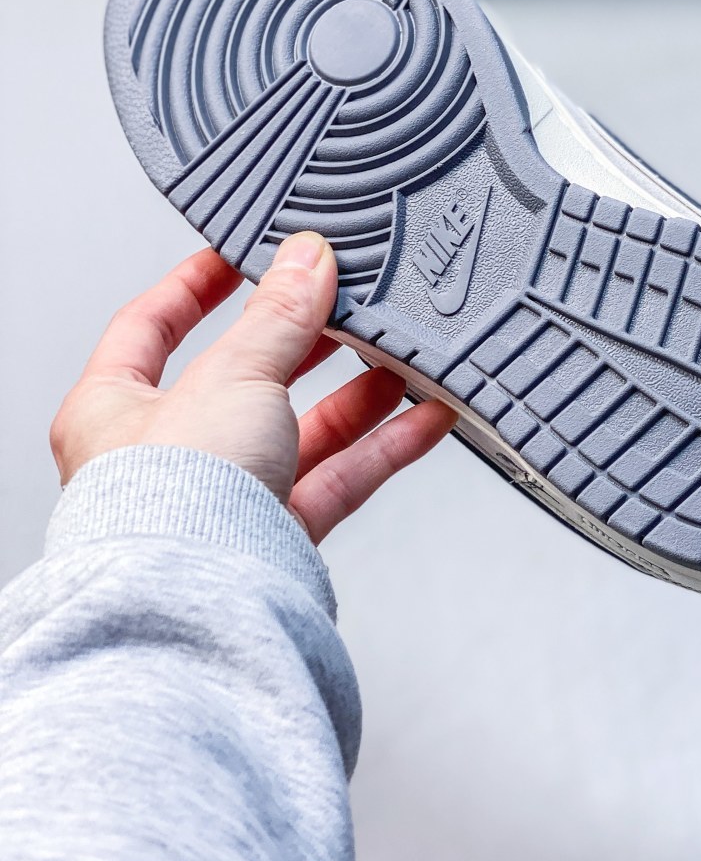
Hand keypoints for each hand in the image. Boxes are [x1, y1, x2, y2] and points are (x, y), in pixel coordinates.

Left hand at [49, 233, 456, 543]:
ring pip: (300, 431)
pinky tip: (425, 418)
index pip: (150, 326)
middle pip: (244, 378)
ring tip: (403, 356)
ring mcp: (223, 498)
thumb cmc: (171, 501)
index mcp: (114, 407)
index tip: (240, 257)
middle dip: (303, 343)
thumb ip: (279, 317)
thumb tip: (306, 261)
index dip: (195, 285)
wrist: (202, 603)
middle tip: (344, 305)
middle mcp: (165, 456)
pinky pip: (338, 479)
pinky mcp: (276, 537)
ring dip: (357, 393)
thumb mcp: (232, 374)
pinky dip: (383, 447)